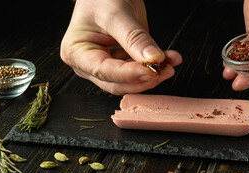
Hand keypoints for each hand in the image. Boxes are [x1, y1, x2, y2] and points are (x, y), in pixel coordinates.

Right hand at [60, 0, 181, 94]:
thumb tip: (153, 59)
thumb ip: (134, 38)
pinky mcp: (124, 64)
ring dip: (154, 74)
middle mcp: (90, 65)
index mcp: (77, 53)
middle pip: (118, 83)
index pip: (104, 71)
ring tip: (171, 61)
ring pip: (131, 82)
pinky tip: (171, 59)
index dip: (129, 74)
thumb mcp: (116, 13)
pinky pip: (140, 72)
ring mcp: (107, 66)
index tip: (151, 71)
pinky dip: (157, 67)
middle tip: (165, 70)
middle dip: (143, 79)